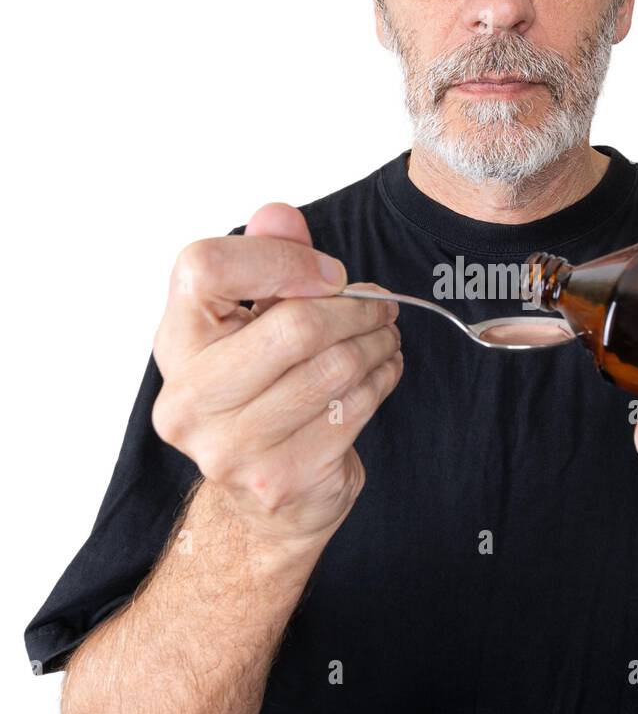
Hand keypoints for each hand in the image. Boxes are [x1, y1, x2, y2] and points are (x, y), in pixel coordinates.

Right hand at [152, 203, 402, 547]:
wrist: (260, 498)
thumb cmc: (259, 391)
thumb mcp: (251, 320)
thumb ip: (266, 260)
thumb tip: (279, 215)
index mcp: (175, 342)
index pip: (205, 267)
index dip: (280, 259)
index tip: (327, 274)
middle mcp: (188, 398)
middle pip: (293, 326)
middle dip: (355, 308)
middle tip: (382, 303)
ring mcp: (229, 447)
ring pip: (334, 369)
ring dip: (376, 343)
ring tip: (385, 335)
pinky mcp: (277, 480)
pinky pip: (352, 410)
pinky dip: (381, 381)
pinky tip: (382, 371)